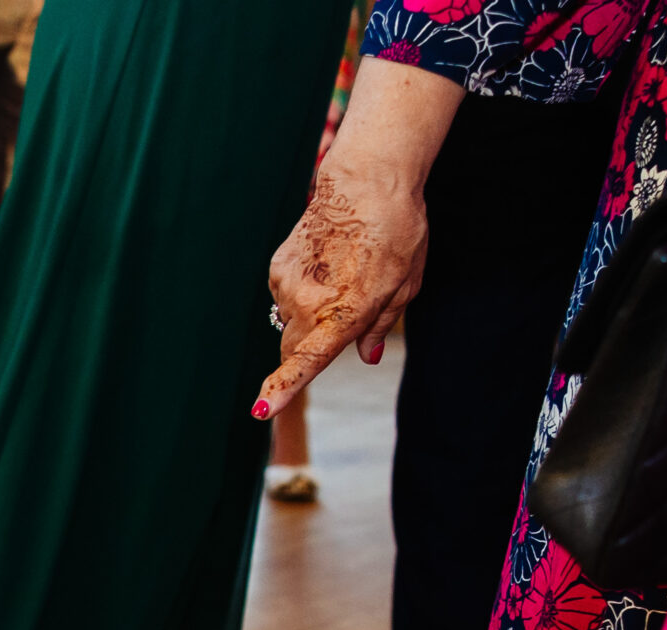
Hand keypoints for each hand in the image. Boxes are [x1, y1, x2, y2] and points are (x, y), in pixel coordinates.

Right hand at [255, 164, 428, 417]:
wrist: (366, 180)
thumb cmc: (396, 231)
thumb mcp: (406, 285)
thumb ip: (380, 326)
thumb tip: (367, 356)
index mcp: (345, 314)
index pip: (306, 361)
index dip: (283, 389)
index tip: (260, 412)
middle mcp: (308, 304)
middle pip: (295, 350)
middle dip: (312, 347)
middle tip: (347, 310)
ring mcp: (287, 286)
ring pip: (291, 323)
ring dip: (311, 314)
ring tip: (341, 275)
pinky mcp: (276, 268)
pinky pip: (286, 297)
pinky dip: (303, 291)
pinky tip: (325, 262)